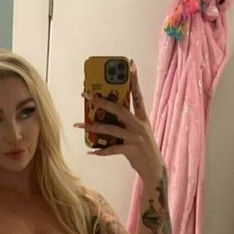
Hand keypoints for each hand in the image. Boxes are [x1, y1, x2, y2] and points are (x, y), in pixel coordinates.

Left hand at [74, 61, 163, 179]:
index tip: (130, 65)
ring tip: (79, 124)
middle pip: (119, 109)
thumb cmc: (143, 149)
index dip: (134, 80)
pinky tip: (91, 151)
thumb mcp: (140, 132)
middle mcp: (139, 125)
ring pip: (111, 129)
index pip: (138, 95)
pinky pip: (112, 149)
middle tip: (88, 95)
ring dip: (93, 126)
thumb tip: (107, 115)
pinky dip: (100, 151)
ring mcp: (135, 138)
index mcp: (142, 118)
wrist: (154, 168)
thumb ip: (127, 122)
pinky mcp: (131, 150)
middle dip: (102, 101)